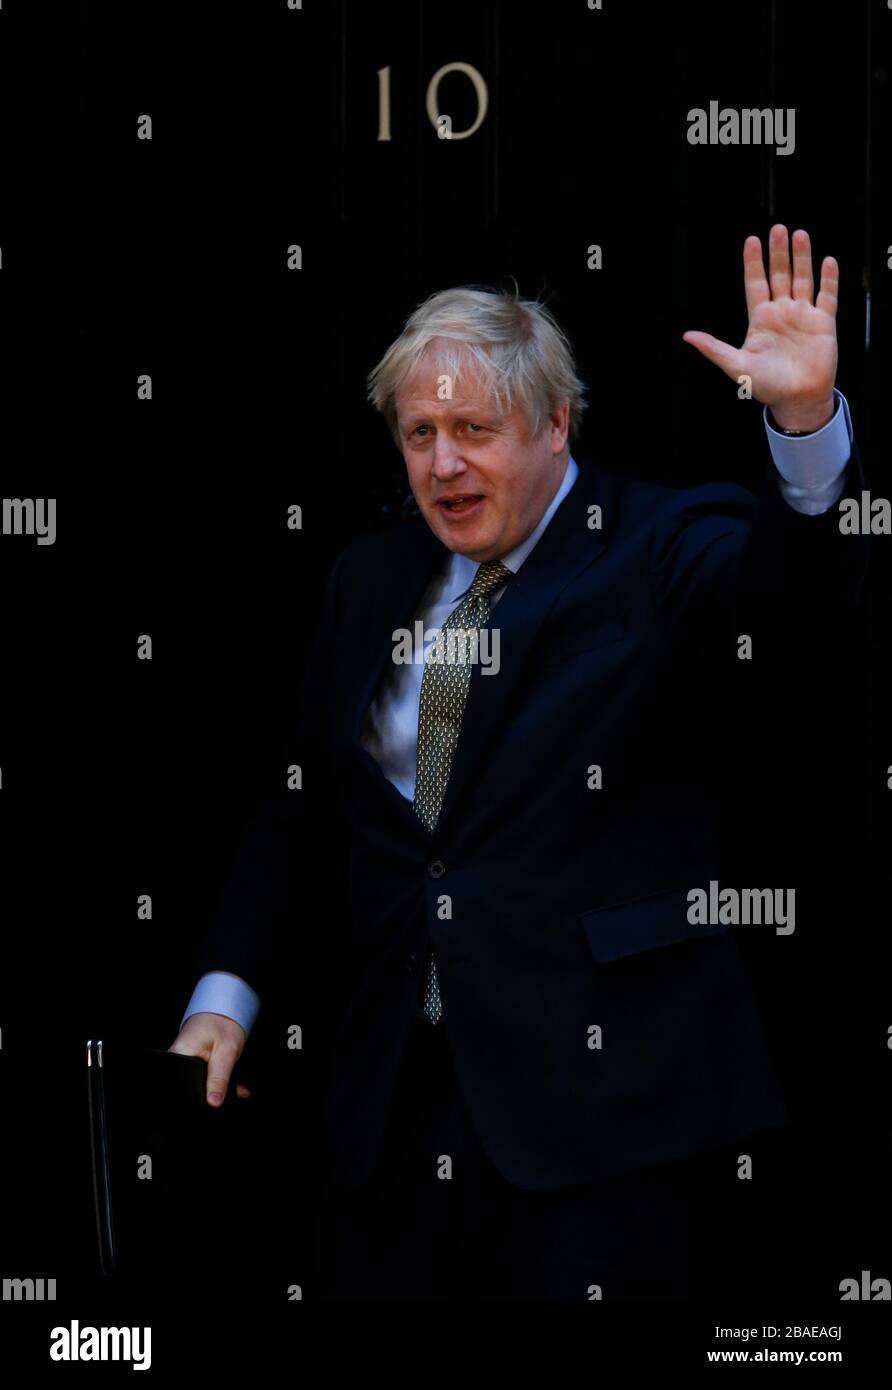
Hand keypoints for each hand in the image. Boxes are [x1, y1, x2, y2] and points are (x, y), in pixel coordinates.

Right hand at [168, 1011, 250, 1106]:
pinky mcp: (189, 1060)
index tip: (216, 1101)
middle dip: (211, 1093)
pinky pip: (201, 1077)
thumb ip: (220, 1078)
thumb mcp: (226, 1052)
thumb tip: (213, 1103)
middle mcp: (177, 1057)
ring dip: (217, 1088)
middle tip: (228, 1092)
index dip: (201, 1097)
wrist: (224, 1009)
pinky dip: (217, 1082)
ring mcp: (182, 1059)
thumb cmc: (223, 1024)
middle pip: (190, 1087)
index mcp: (180, 1055)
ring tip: (235, 1088)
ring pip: (198, 1083)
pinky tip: (235, 1088)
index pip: (184, 1086)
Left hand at [682, 225, 837, 430]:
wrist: (795, 399)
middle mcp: (781, 312)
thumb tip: (687, 336)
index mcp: (760, 319)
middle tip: (777, 228)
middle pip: (779, 275)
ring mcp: (802, 315)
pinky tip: (827, 261)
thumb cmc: (766, 385)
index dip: (753, 262)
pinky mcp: (823, 323)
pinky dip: (828, 279)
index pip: (755, 283)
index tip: (752, 239)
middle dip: (778, 253)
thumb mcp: (736, 365)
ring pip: (802, 279)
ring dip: (802, 258)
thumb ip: (713, 348)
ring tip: (799, 235)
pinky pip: (827, 296)